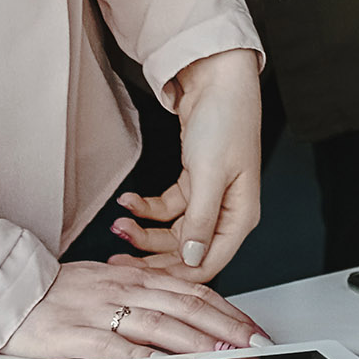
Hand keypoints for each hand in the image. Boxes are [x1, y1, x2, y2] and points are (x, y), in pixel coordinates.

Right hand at [1, 257, 263, 358]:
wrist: (5, 292)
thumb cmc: (54, 293)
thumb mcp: (105, 282)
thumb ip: (140, 293)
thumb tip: (176, 304)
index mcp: (133, 279)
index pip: (191, 291)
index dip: (226, 309)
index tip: (251, 325)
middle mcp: (123, 291)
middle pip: (185, 306)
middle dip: (224, 326)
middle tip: (253, 342)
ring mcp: (100, 312)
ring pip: (157, 324)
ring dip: (194, 341)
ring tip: (222, 354)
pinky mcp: (75, 335)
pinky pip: (112, 346)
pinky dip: (139, 358)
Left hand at [111, 48, 264, 281]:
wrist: (217, 79)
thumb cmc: (226, 120)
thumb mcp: (210, 173)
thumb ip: (200, 220)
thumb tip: (192, 259)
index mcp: (240, 216)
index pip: (208, 263)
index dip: (175, 276)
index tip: (142, 279)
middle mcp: (226, 212)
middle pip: (187, 252)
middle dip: (151, 257)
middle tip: (118, 260)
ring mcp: (208, 199)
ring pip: (172, 233)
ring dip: (144, 232)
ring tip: (118, 226)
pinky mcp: (193, 183)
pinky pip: (167, 209)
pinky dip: (146, 208)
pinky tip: (128, 201)